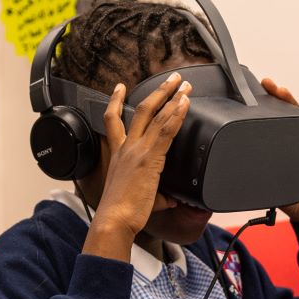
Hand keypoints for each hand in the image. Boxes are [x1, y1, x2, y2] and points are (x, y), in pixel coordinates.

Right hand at [83, 75, 190, 259]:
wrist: (114, 220)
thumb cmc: (121, 213)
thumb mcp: (136, 197)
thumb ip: (158, 196)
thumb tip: (171, 200)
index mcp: (117, 154)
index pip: (113, 120)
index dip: (114, 101)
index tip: (119, 87)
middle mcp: (126, 147)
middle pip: (140, 109)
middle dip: (158, 91)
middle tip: (171, 79)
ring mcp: (137, 150)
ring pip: (155, 114)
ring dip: (171, 97)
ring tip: (184, 84)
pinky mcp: (150, 157)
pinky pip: (165, 130)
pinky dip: (176, 114)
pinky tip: (184, 103)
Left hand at [262, 78, 298, 223]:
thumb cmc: (294, 200)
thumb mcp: (273, 190)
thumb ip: (265, 183)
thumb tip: (249, 177)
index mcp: (279, 151)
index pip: (269, 126)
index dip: (261, 111)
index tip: (250, 98)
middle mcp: (294, 143)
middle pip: (284, 114)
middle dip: (275, 98)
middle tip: (266, 84)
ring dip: (292, 101)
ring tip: (282, 89)